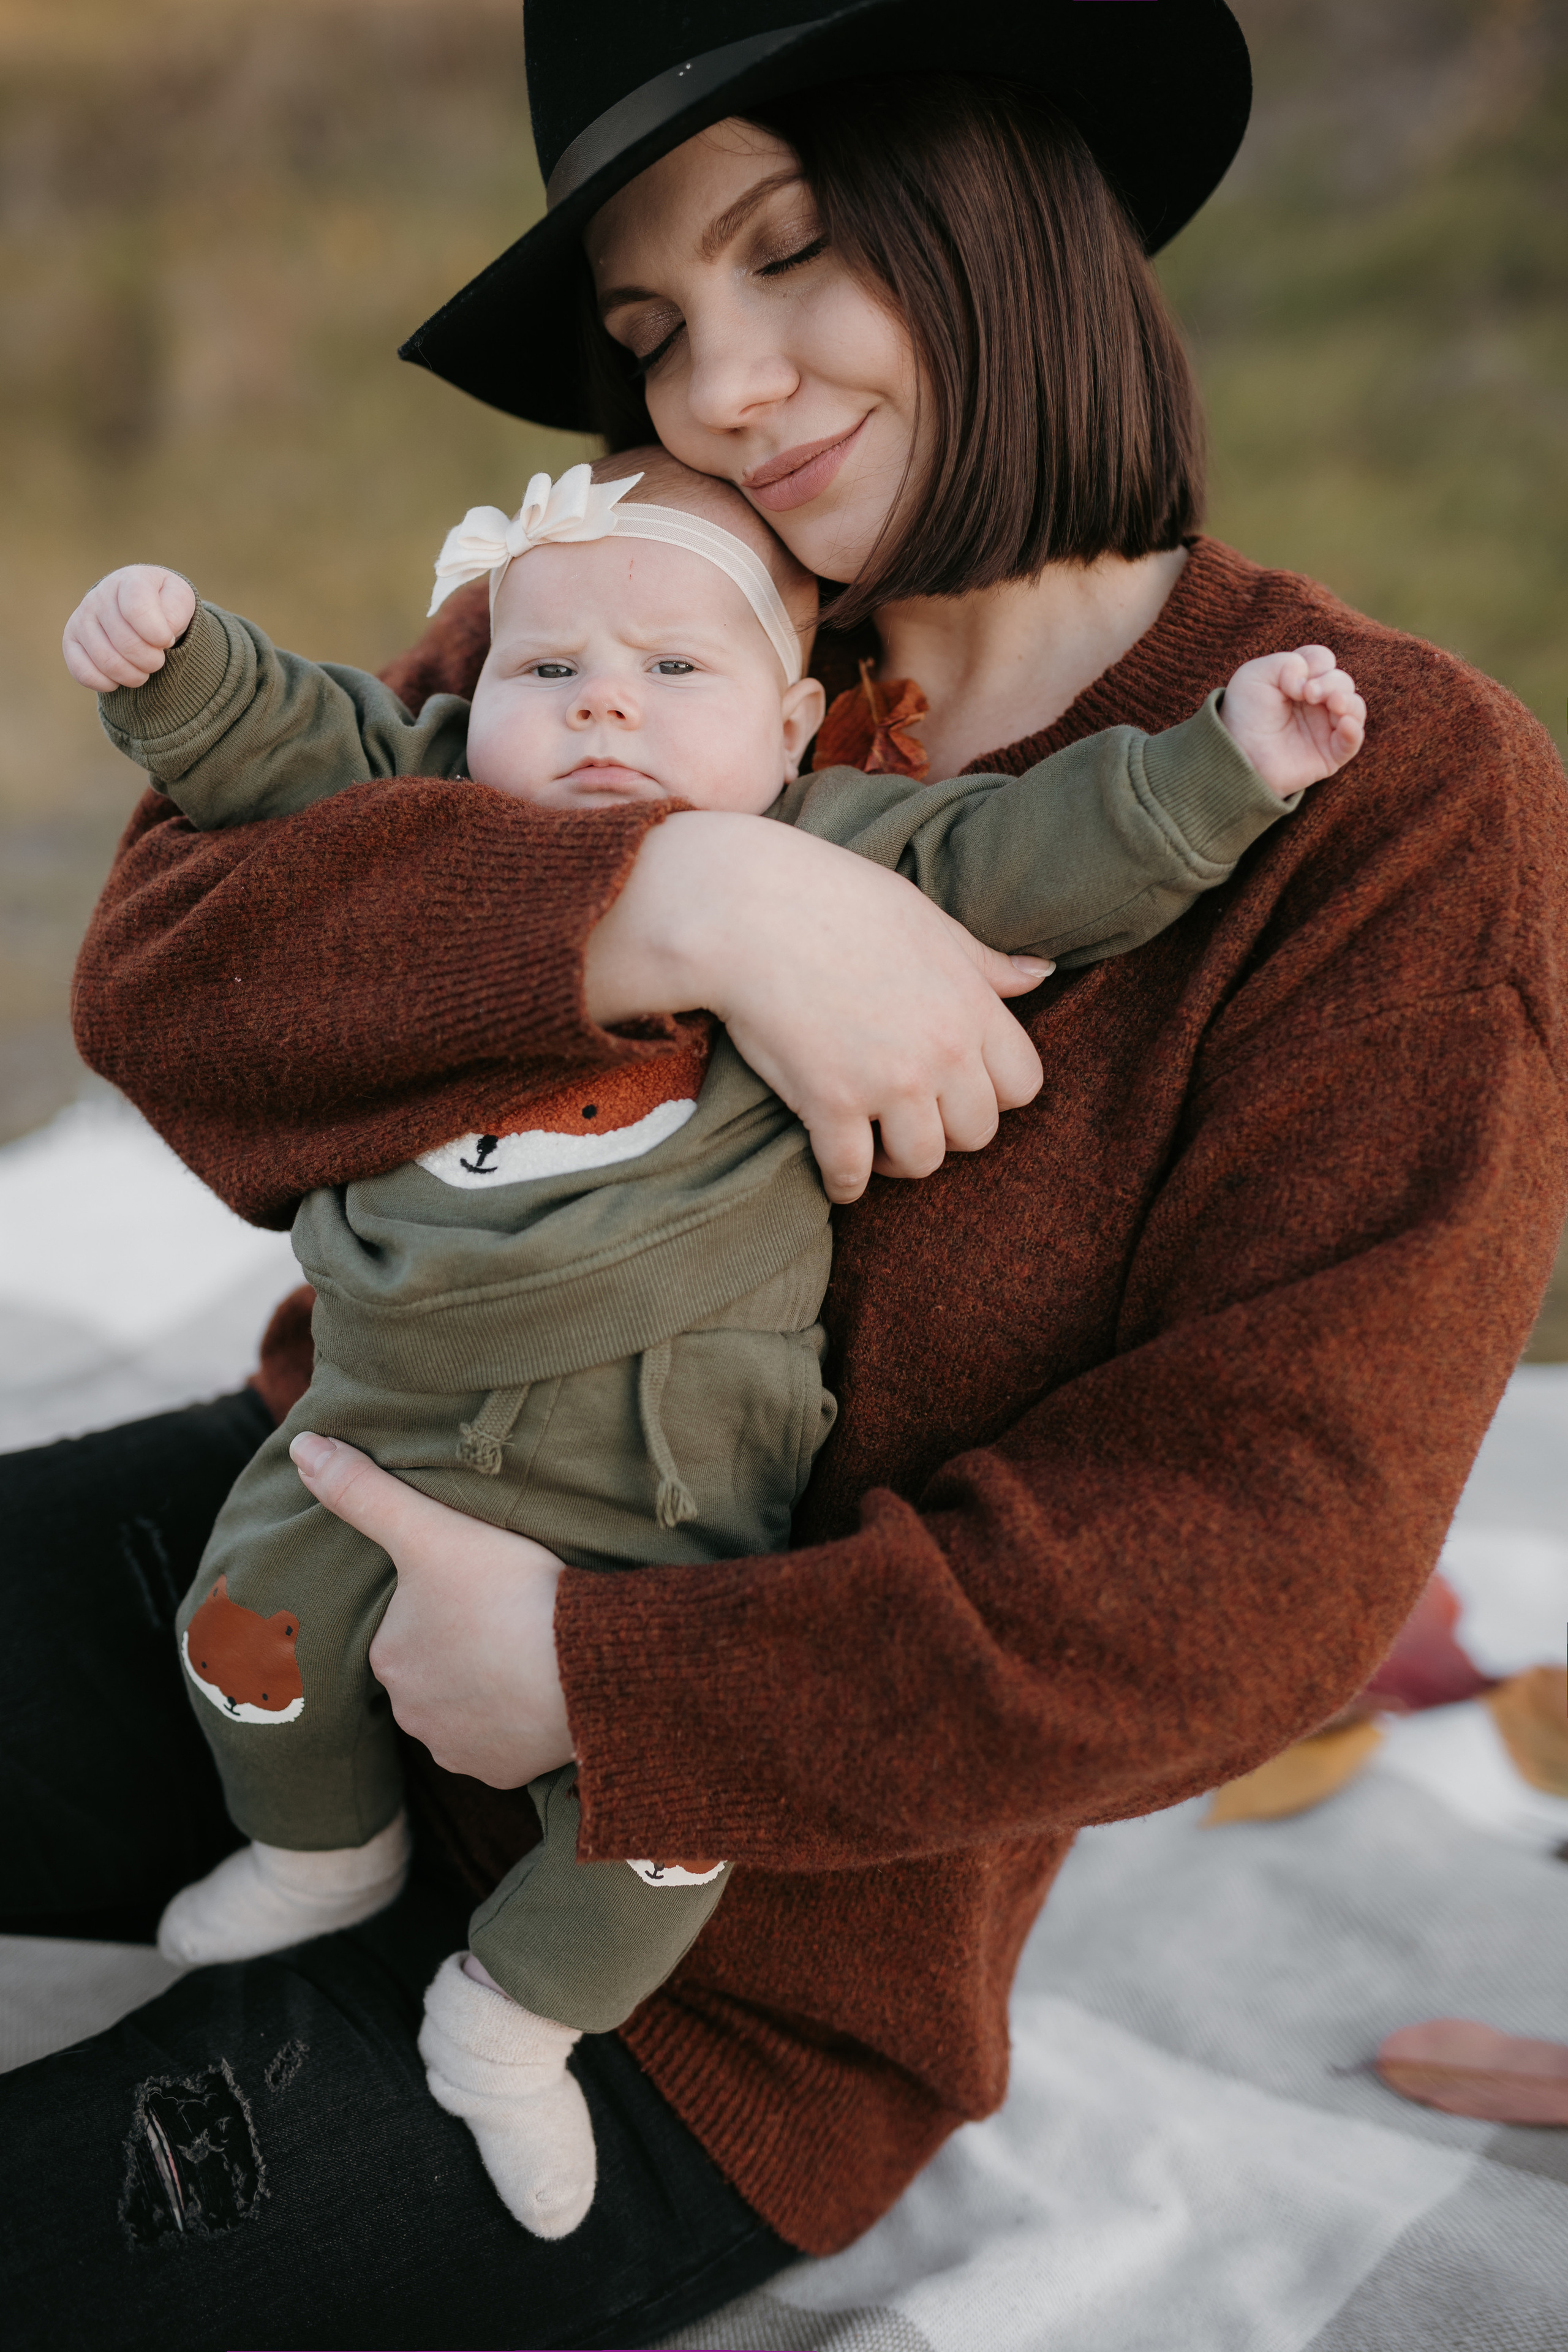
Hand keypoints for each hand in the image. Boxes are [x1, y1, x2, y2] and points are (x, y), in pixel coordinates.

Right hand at [63, 565, 196, 690]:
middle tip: (157, 659)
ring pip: (108, 663)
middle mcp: (100, 596)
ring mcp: (81, 619)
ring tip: (142, 669)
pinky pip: (84, 674)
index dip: (157, 634)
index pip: (138, 609)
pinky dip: (108, 684)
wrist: (138, 608)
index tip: (166, 641)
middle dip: (151, 661)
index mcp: (130, 581)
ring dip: (134, 676)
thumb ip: (175, 613)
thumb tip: (160, 637)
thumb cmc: (163, 605)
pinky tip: (120, 678)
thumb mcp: (180, 600)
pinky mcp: (70, 641)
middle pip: (126, 643)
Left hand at [289, 1431, 574, 1787]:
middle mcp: (411, 1713)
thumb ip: (364, 1492)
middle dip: (459, 1647)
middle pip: (431, 1669)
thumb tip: (301, 1448)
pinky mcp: (503, 1771)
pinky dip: (517, 1720)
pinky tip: (543, 1689)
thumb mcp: (431, 1530)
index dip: (438, 1603)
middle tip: (504, 1613)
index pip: (402, 1626)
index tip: (476, 1585)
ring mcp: (457, 1748)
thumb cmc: (509, 1592)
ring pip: (464, 1707)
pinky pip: (502, 1743)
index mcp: (387, 1657)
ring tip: (527, 1648)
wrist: (587, 1664)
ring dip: (487, 1685)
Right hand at [584, 810, 1049, 1202]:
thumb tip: (1039, 975)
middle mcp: (941, 1051)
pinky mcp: (829, 1104)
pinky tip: (835, 1171)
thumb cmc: (835, 900)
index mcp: (971, 1005)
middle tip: (912, 1115)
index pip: (1024, 1084)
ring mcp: (887, 1082)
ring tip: (875, 1142)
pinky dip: (844, 1182)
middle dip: (947, 1130)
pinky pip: (851, 1175)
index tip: (959, 1086)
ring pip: (922, 1162)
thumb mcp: (926, 921)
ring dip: (897, 1160)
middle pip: (978, 1133)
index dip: (994, 1092)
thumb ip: (983, 963)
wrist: (747, 908)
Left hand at [1219, 645, 1365, 797]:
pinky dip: (1354, 730)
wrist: (1236, 754)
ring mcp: (1324, 727)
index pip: (1324, 660)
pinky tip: (1344, 723)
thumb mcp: (1254, 676)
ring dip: (1348, 701)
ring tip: (1333, 704)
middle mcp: (1316, 702)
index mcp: (1300, 680)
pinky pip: (1353, 741)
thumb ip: (1285, 663)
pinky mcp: (1329, 754)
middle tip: (1309, 694)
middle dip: (1331, 682)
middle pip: (1342, 682)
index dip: (1316, 663)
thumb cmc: (1243, 714)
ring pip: (1354, 707)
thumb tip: (1310, 680)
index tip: (1293, 682)